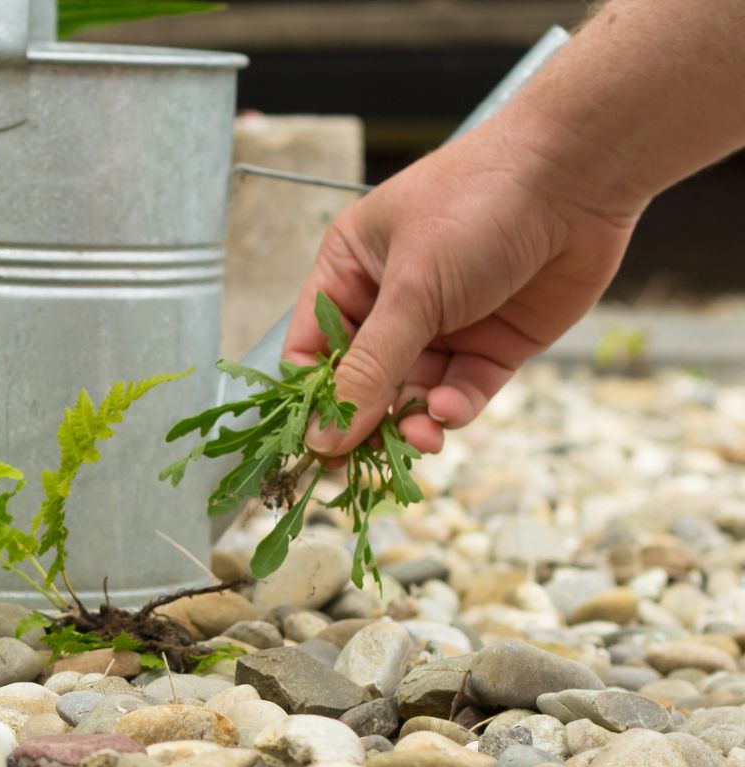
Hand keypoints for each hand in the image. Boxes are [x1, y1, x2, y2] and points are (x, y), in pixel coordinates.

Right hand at [282, 118, 640, 456]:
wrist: (579, 175)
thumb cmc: (477, 204)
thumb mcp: (411, 289)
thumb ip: (369, 369)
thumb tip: (322, 437)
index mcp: (350, 272)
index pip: (312, 351)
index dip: (310, 400)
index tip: (313, 445)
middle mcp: (391, 302)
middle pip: (361, 383)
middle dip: (363, 422)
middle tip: (360, 468)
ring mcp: (443, 325)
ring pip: (411, 396)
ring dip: (411, 423)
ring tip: (421, 439)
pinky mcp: (492, 344)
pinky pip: (461, 391)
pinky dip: (454, 408)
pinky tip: (451, 412)